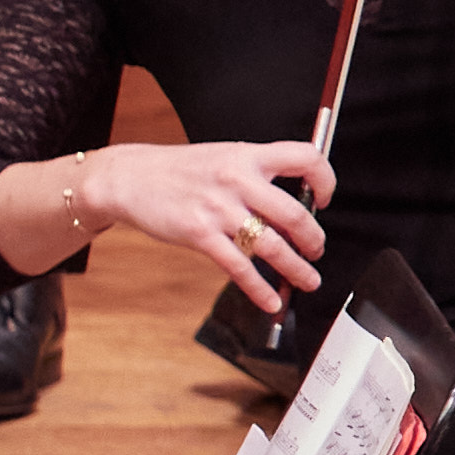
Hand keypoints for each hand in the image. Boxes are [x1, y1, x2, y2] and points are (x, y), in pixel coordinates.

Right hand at [71, 136, 334, 313]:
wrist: (129, 177)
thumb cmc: (177, 170)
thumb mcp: (222, 157)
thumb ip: (256, 174)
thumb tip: (292, 205)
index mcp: (247, 155)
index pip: (305, 158)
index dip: (325, 180)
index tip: (323, 198)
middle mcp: (237, 180)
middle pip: (294, 214)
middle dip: (313, 240)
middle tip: (316, 250)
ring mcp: (218, 209)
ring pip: (272, 246)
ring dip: (297, 268)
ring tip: (307, 279)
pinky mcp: (199, 234)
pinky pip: (239, 267)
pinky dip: (260, 289)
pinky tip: (270, 299)